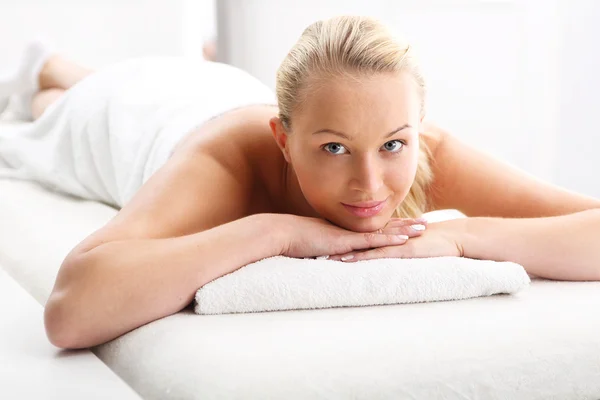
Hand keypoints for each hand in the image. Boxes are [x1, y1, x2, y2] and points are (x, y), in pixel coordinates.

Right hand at [276, 215, 423, 258]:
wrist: (281, 234)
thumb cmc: (291, 241)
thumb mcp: (311, 246)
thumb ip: (322, 251)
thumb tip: (324, 259)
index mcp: (343, 231)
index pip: (371, 228)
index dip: (389, 226)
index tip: (404, 224)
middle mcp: (349, 230)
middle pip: (382, 227)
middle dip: (404, 225)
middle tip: (424, 222)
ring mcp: (349, 234)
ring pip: (382, 231)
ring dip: (404, 230)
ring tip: (423, 228)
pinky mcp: (346, 241)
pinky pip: (372, 241)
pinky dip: (390, 240)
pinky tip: (405, 239)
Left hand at [328, 219, 464, 261]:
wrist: (454, 238)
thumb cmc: (434, 244)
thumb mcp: (410, 246)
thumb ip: (395, 249)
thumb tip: (384, 255)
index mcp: (385, 237)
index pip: (358, 240)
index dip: (339, 242)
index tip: (321, 245)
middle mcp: (385, 238)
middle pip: (355, 242)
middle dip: (334, 247)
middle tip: (314, 250)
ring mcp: (392, 243)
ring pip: (361, 248)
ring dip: (342, 253)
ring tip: (323, 258)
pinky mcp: (400, 251)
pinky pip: (377, 254)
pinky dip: (361, 257)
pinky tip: (348, 260)